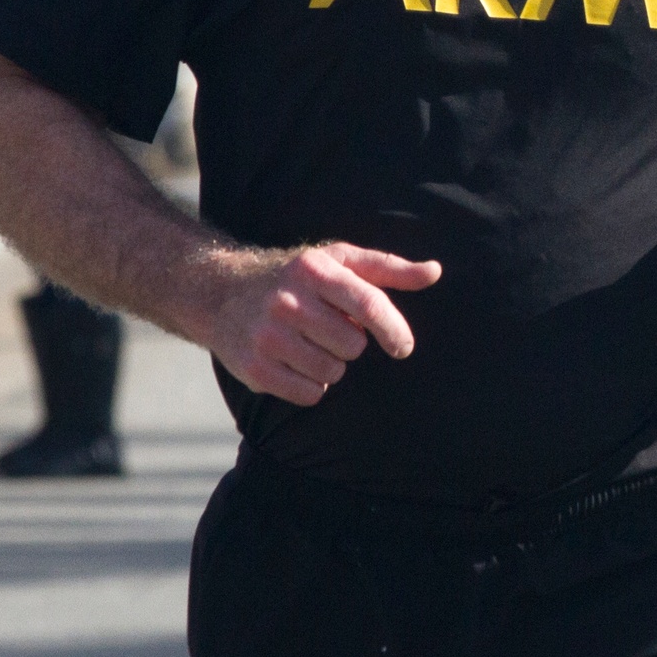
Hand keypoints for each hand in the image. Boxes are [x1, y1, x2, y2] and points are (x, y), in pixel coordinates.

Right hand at [206, 242, 441, 404]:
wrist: (221, 292)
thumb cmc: (296, 277)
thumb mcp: (338, 261)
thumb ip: (388, 269)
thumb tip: (435, 271)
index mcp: (314, 270)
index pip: (367, 303)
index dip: (392, 329)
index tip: (402, 347)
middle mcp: (287, 301)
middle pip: (352, 346)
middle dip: (349, 344)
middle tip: (329, 331)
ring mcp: (267, 335)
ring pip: (331, 373)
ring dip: (330, 366)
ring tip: (308, 345)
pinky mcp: (254, 367)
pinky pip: (308, 395)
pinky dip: (311, 387)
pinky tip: (294, 364)